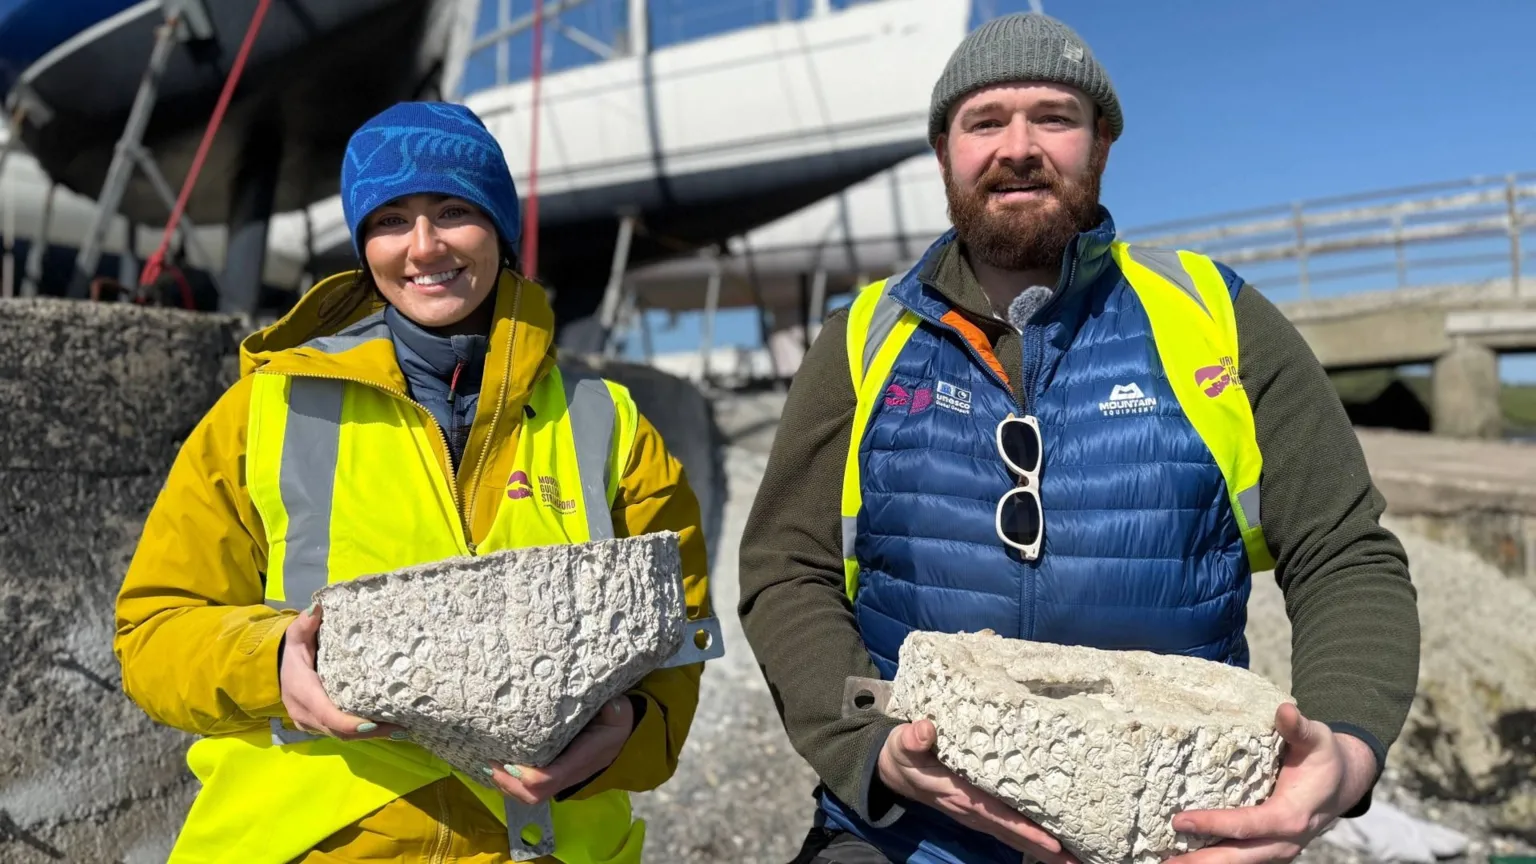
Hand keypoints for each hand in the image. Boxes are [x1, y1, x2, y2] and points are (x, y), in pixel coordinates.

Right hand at [279, 603, 397, 739]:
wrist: (277, 670)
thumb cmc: (292, 653)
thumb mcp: (296, 637)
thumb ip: (305, 625)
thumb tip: (316, 609)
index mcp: (303, 693)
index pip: (327, 714)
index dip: (350, 722)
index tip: (373, 724)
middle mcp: (305, 714)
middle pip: (339, 731)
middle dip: (369, 731)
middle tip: (400, 726)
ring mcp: (311, 724)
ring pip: (341, 736)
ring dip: (369, 734)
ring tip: (399, 728)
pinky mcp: (318, 726)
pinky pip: (340, 733)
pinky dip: (361, 732)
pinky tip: (385, 727)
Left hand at [486, 695, 636, 804]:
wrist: (625, 735)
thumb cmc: (617, 720)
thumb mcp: (618, 711)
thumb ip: (613, 708)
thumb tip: (608, 704)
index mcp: (581, 760)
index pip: (548, 779)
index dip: (525, 776)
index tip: (506, 760)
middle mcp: (570, 775)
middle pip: (534, 795)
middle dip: (508, 783)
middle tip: (489, 762)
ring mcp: (563, 779)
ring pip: (530, 797)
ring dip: (507, 786)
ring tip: (490, 765)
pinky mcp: (556, 776)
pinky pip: (531, 789)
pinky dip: (512, 783)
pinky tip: (501, 767)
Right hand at [877, 719, 1076, 863]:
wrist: (894, 771)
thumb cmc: (903, 754)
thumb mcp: (902, 743)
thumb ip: (913, 738)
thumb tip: (925, 729)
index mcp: (959, 794)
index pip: (998, 815)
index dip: (1024, 829)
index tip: (1053, 842)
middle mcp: (972, 811)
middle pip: (1014, 834)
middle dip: (1046, 850)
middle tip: (1079, 861)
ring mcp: (977, 815)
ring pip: (1015, 836)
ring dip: (1044, 850)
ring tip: (1076, 859)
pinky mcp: (980, 812)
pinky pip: (1010, 829)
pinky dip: (1033, 840)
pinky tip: (1055, 844)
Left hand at [1167, 702, 1377, 863]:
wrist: (1342, 783)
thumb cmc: (1323, 757)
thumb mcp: (1316, 739)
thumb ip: (1298, 728)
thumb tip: (1285, 710)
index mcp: (1292, 816)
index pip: (1247, 825)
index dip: (1214, 824)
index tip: (1179, 820)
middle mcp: (1284, 841)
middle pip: (1238, 857)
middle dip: (1201, 861)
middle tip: (1164, 862)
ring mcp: (1277, 850)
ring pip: (1239, 863)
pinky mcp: (1269, 850)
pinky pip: (1241, 859)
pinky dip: (1217, 861)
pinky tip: (1187, 858)